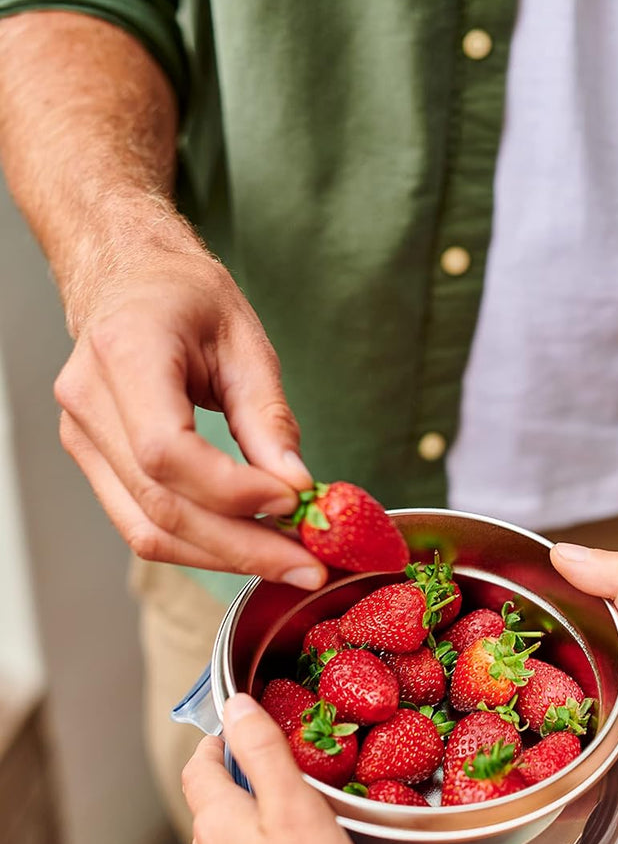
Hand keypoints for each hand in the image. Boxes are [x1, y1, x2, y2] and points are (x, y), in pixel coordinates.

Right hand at [54, 243, 326, 585]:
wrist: (128, 278)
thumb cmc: (184, 296)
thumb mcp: (244, 340)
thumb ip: (268, 418)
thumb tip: (297, 487)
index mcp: (123, 354)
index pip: (166, 451)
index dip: (232, 491)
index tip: (293, 503)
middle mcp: (88, 403)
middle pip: (160, 507)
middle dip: (242, 547)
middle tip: (309, 565)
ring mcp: (82, 440)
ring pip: (148, 532)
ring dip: (224, 558)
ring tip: (288, 563)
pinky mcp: (95, 464)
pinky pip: (144, 525)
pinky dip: (202, 544)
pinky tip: (250, 546)